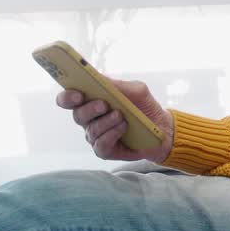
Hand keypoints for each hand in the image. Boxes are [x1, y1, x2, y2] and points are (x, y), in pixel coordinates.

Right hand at [56, 78, 174, 162]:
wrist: (162, 127)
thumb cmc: (144, 106)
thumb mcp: (136, 90)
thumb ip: (118, 85)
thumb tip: (100, 80)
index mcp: (91, 101)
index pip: (69, 99)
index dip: (68, 97)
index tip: (78, 94)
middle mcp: (90, 119)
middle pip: (77, 115)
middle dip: (89, 109)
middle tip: (104, 105)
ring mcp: (96, 135)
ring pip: (91, 130)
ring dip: (106, 122)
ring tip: (122, 117)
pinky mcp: (104, 150)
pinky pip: (100, 144)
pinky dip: (111, 135)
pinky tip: (122, 128)